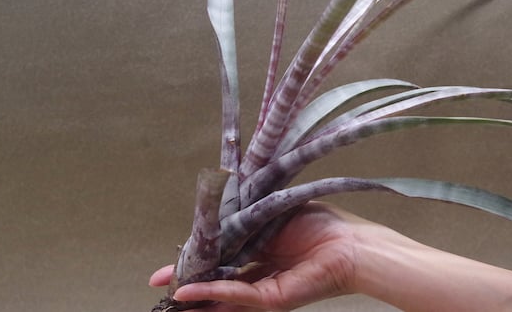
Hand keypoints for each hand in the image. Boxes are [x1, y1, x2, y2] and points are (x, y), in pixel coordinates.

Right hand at [150, 202, 371, 310]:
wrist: (351, 244)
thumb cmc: (321, 223)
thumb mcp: (272, 213)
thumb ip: (244, 219)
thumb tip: (216, 213)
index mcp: (260, 248)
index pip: (221, 255)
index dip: (196, 258)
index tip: (171, 261)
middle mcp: (260, 269)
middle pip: (218, 278)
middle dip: (188, 281)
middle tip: (160, 284)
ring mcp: (265, 287)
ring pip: (223, 294)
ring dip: (196, 295)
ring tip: (169, 297)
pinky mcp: (273, 298)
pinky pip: (237, 294)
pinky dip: (212, 293)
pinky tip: (189, 291)